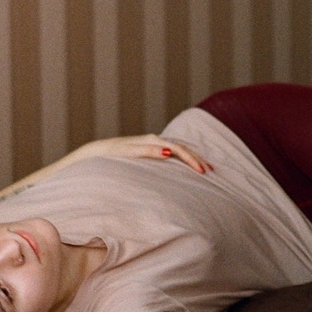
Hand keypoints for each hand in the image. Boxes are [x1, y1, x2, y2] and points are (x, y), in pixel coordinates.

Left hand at [74, 135, 211, 175]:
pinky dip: (183, 157)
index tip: (202, 172)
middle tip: (210, 170)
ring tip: (205, 167)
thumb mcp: (130, 153)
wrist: (101, 151)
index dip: (192, 160)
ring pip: (179, 148)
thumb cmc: (114, 154)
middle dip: (197, 158)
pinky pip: (173, 151)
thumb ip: (149, 151)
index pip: (179, 149)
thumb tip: (169, 152)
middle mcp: (155, 140)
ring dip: (192, 157)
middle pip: (182, 147)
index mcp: (153, 141)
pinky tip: (188, 164)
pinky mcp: (151, 148)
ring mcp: (153, 143)